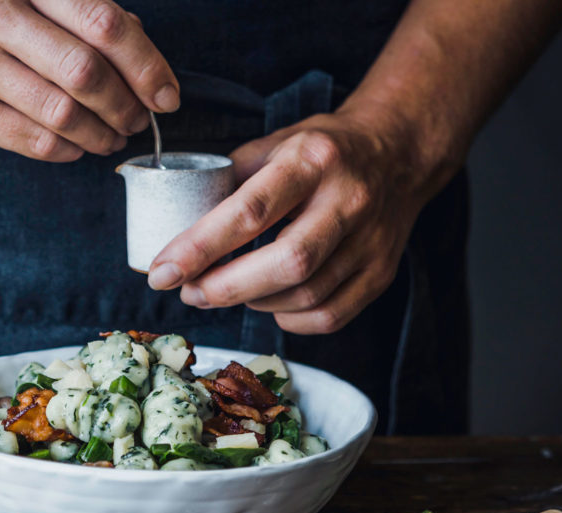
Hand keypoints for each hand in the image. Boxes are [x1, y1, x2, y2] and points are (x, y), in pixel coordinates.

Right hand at [0, 0, 178, 161]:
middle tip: (139, 120)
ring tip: (113, 137)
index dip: (146, 65)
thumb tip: (145, 58)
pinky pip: (33, 140)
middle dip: (126, 105)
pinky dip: (67, 149)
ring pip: (62, 113)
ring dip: (100, 134)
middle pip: (85, 72)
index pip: (103, 24)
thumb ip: (81, 16)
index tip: (166, 95)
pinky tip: (77, 146)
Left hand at [146, 108, 451, 333]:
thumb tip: (174, 226)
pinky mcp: (381, 272)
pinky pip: (329, 316)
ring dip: (252, 303)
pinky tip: (268, 302)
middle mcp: (348, 200)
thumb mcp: (274, 144)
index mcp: (313, 160)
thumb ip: (228, 182)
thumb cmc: (322, 151)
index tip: (162, 271)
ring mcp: (370, 240)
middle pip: (286, 262)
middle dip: (225, 287)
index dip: (200, 247)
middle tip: (189, 292)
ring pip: (305, 295)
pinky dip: (288, 319)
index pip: (251, 211)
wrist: (399, 153)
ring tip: (223, 292)